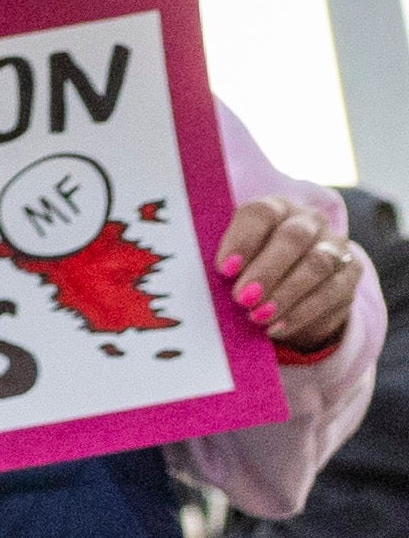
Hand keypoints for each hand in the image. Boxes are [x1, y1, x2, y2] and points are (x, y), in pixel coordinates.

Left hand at [221, 194, 363, 356]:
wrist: (294, 289)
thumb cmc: (250, 271)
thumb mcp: (233, 263)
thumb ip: (222, 266)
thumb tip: (189, 287)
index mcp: (274, 209)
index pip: (261, 214)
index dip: (243, 240)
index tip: (224, 269)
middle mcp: (308, 221)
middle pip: (293, 237)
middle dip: (267, 270)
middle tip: (242, 298)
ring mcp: (333, 245)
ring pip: (316, 264)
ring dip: (286, 293)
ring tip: (258, 317)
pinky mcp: (349, 273)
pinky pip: (331, 291)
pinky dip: (302, 312)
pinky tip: (277, 328)